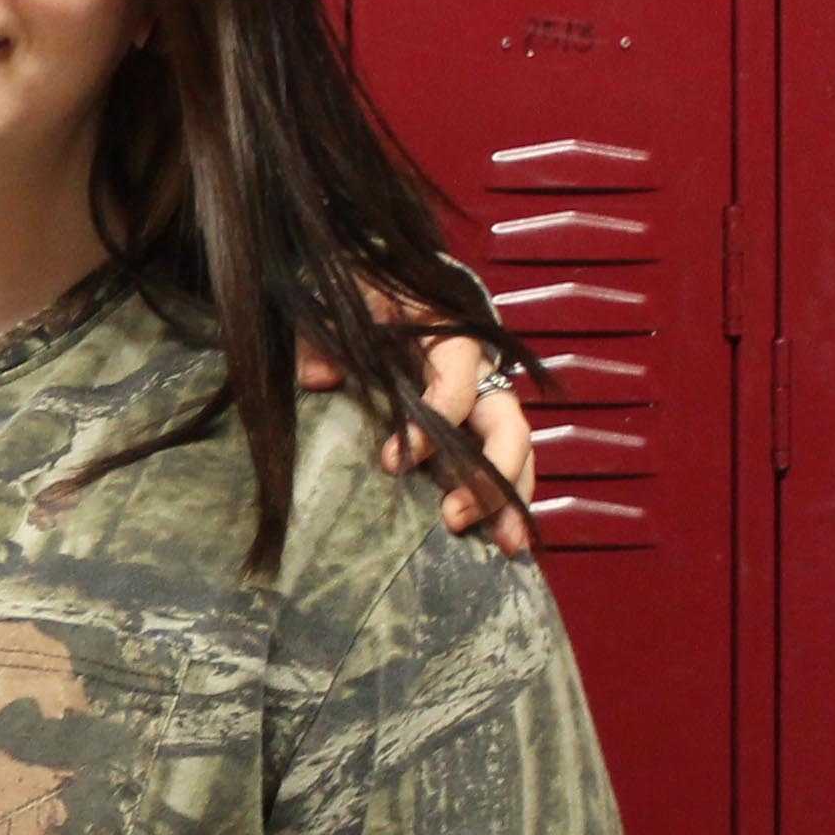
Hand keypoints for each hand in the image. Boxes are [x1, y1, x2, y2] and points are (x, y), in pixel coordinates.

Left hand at [293, 317, 538, 556]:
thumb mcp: (339, 308)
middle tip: (452, 517)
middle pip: (505, 422)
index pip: (455, 379)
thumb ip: (321, 340)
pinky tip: (507, 540)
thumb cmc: (361, 298)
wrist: (378, 289)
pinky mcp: (480, 425)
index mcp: (447, 334)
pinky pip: (508, 463)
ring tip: (507, 545)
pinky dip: (509, 500)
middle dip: (488, 474)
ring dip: (512, 499)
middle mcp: (479, 369)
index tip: (392, 462)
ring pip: (516, 450)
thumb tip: (318, 378)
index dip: (432, 421)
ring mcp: (485, 399)